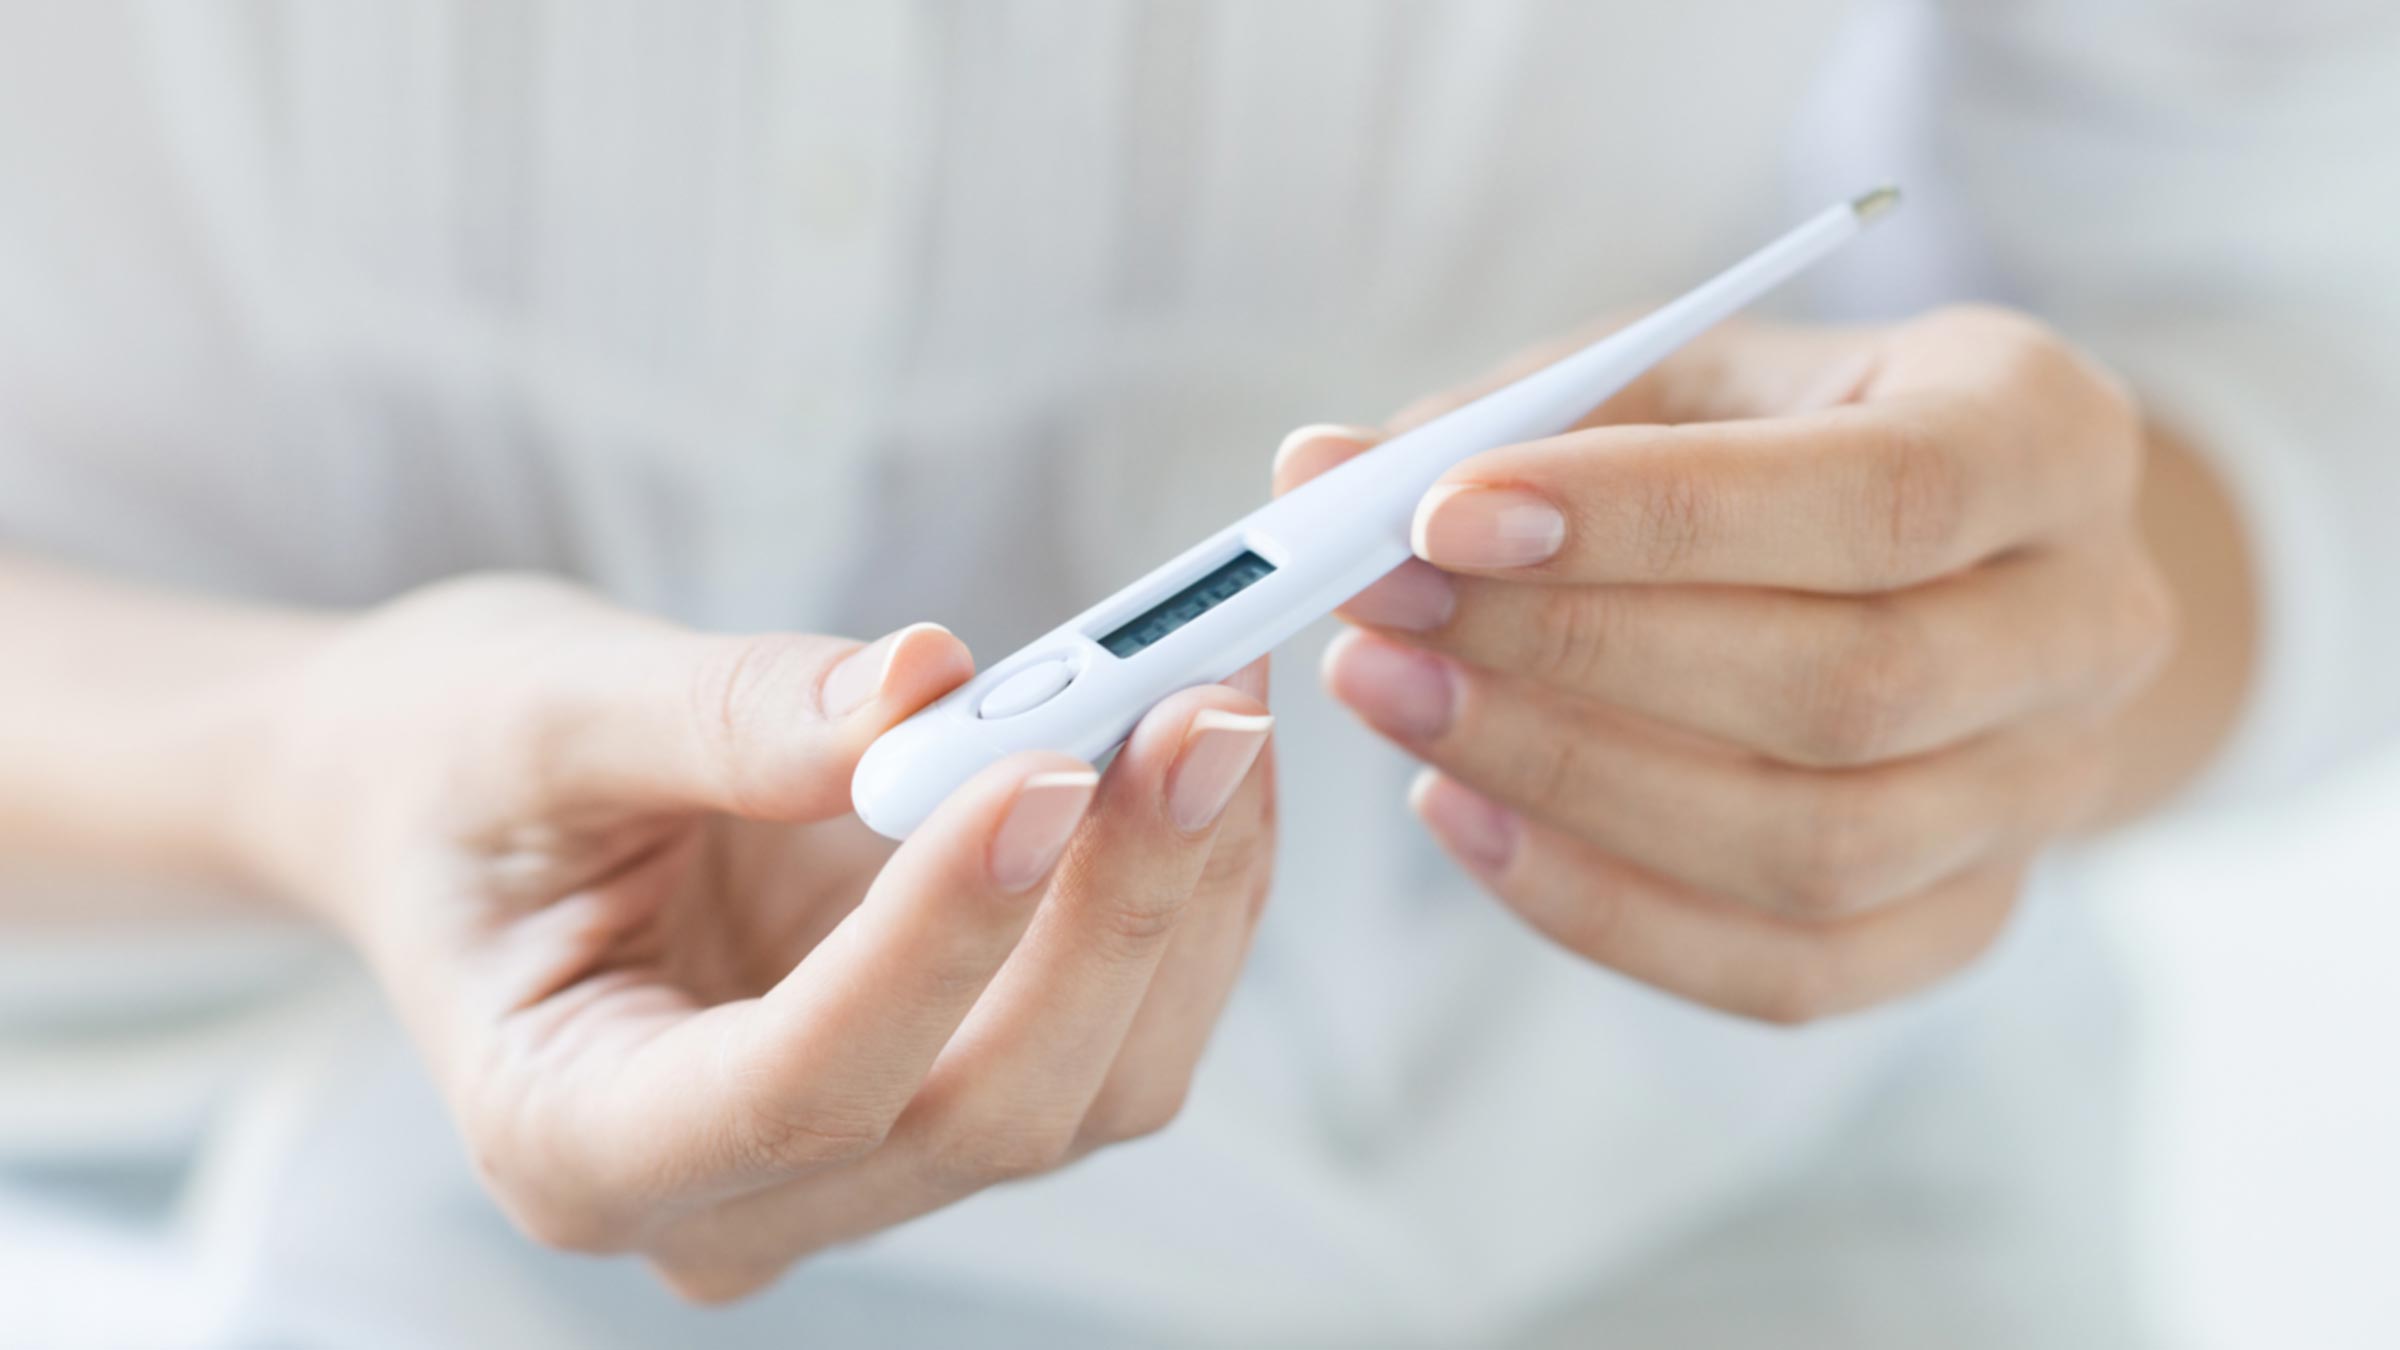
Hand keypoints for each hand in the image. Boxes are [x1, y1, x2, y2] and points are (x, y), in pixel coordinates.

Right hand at [243, 576, 1275, 1299]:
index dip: (941, 938)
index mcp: (578, 1137)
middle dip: (1116, 908)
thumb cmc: (459, 765)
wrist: (455, 803)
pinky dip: (1185, 895)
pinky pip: (1113, 1030)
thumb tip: (932, 684)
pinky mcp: (946, 1090)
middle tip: (1200, 709)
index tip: (1050, 764)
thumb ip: (729, 714)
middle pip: (985, 1112)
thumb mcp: (544, 713)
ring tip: (1219, 701)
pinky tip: (1206, 759)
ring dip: (1184, 897)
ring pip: (1088, 1089)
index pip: (802, 1089)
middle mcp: (736, 1197)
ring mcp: (857, 1165)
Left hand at [1280, 306, 2173, 1023]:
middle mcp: (2091, 623)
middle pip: (1847, 690)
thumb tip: (1311, 474)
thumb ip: (1513, 422)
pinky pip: (1789, 970)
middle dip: (1577, 659)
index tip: (1441, 515)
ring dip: (1568, 784)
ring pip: (1817, 850)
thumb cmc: (1786, 445)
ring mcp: (2046, 796)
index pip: (1878, 499)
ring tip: (1393, 703)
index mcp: (2048, 430)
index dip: (1654, 521)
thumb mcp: (1679, 380)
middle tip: (1375, 617)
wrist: (1954, 569)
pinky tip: (1464, 815)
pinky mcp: (1968, 919)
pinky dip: (1604, 908)